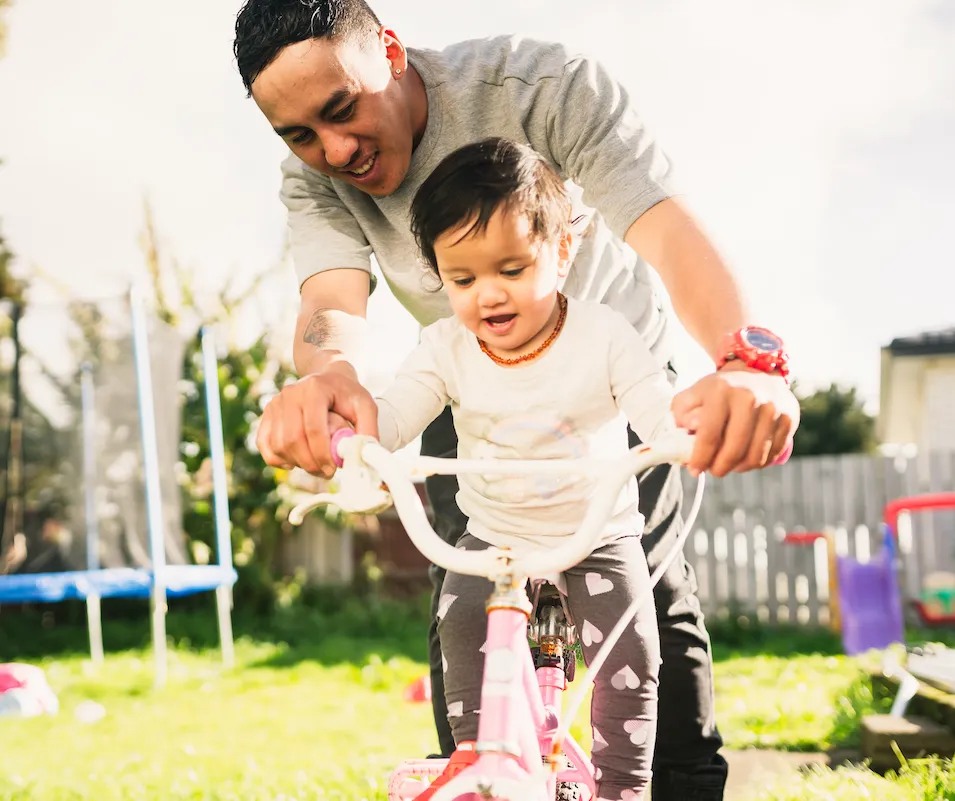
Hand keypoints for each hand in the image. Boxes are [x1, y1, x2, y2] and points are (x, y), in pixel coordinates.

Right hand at [255, 371, 378, 476]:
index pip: (313, 428)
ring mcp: (276, 403)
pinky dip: (278, 459)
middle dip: (310, 463)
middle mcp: (290, 393)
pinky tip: (295, 462)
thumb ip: (367, 430)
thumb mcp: (366, 407)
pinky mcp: (267, 414)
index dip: (322, 454)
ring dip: (297, 463)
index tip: (333, 469)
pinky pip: (264, 444)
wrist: (328, 380)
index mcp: (315, 389)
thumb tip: (363, 456)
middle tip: (326, 473)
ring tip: (316, 465)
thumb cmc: (348, 396)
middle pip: (293, 439)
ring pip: (279, 445)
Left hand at [671, 369, 798, 477]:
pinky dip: (757, 463)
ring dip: (738, 468)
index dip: (700, 458)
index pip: (709, 435)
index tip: (694, 470)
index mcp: (722, 391)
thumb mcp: (693, 395)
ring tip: (729, 464)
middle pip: (734, 450)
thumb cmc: (719, 390)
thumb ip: (681, 415)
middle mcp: (750, 398)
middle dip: (719, 468)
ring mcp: (773, 409)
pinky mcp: (789, 419)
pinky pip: (772, 455)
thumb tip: (686, 440)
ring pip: (755, 457)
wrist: (756, 372)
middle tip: (713, 470)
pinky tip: (745, 457)